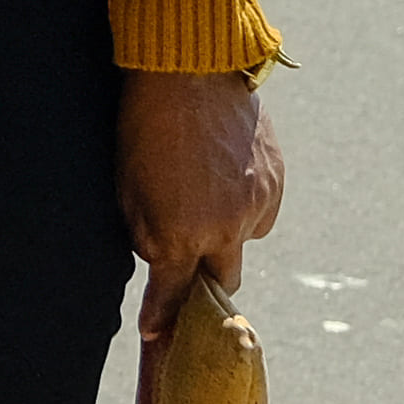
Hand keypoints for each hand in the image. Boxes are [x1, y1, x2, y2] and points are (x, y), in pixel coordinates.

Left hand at [118, 70, 283, 334]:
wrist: (190, 70)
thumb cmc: (145, 126)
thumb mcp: (127, 187)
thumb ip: (146, 235)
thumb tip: (160, 262)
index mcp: (181, 234)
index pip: (172, 295)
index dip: (163, 318)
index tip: (157, 334)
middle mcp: (225, 228)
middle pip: (223, 283)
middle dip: (206, 285)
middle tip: (190, 274)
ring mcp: (256, 204)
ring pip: (242, 243)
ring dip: (225, 236)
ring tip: (202, 195)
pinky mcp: (275, 181)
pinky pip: (260, 212)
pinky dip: (243, 206)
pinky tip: (223, 176)